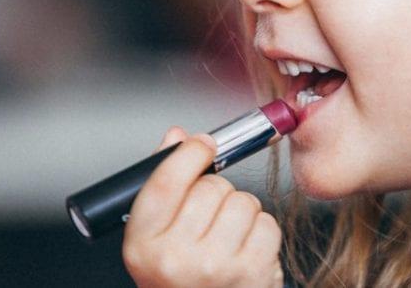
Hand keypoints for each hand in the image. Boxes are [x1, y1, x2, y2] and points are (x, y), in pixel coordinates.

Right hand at [120, 127, 284, 287]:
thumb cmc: (178, 277)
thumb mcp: (155, 237)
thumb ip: (164, 183)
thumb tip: (178, 136)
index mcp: (143, 245)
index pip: (166, 181)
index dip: (189, 153)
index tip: (203, 144)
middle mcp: (175, 259)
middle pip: (212, 187)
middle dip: (217, 191)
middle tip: (210, 215)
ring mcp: (216, 268)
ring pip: (243, 201)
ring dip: (241, 210)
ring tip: (228, 234)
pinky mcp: (252, 274)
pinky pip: (267, 223)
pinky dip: (261, 230)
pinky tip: (246, 248)